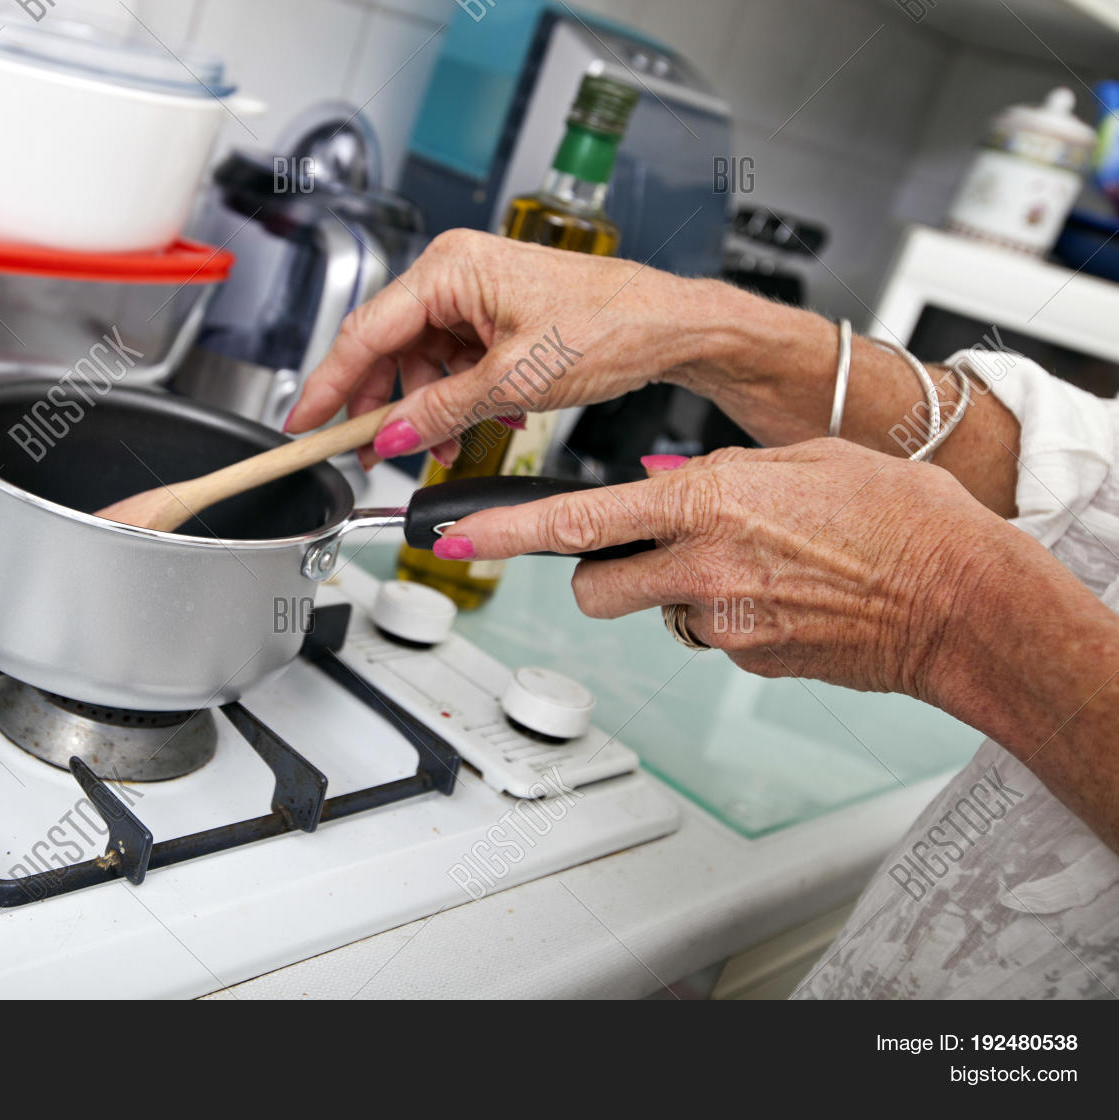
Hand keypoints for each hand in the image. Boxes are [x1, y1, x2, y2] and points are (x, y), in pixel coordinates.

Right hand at [284, 228, 728, 466]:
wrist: (670, 327)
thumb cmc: (610, 324)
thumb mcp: (514, 380)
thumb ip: (441, 410)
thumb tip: (391, 435)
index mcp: (450, 268)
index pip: (366, 331)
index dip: (329, 383)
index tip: (303, 422)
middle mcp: (455, 274)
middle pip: (388, 348)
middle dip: (381, 406)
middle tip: (365, 454)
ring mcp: (474, 296)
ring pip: (421, 364)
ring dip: (427, 411)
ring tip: (443, 447)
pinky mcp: (493, 318)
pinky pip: (453, 365)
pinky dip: (458, 400)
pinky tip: (482, 422)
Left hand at [430, 438, 1016, 701]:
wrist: (962, 598)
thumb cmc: (899, 519)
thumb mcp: (794, 462)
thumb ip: (716, 474)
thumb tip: (673, 484)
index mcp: (705, 500)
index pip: (574, 519)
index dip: (500, 529)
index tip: (451, 532)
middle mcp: (701, 566)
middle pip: (592, 586)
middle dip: (598, 575)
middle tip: (636, 558)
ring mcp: (722, 624)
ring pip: (653, 614)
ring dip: (672, 596)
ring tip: (745, 574)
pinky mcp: (746, 664)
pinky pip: (708, 640)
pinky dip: (728, 623)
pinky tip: (779, 603)